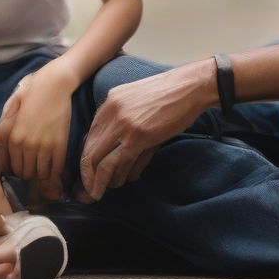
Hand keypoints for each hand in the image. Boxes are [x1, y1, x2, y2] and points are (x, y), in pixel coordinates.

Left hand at [0, 64, 76, 200]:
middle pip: (24, 172)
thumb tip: (3, 151)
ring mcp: (43, 147)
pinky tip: (53, 168)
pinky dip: (54, 173)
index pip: (8, 167)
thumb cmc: (30, 94)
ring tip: (42, 167)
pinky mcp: (59, 145)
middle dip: (26, 172)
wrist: (53, 85)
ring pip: (39, 173)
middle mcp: (25, 146)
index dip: (12, 171)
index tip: (17, 169)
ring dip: (40, 173)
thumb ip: (4, 130)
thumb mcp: (10, 111)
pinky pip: (55, 168)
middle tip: (31, 166)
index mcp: (11, 138)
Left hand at [79, 59, 216, 201]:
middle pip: (89, 151)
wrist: (191, 86)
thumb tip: (118, 155)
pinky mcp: (138, 136)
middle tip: (87, 192)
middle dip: (87, 176)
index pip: (89, 137)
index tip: (88, 175)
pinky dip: (113, 180)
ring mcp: (123, 124)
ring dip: (100, 182)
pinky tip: (117, 185)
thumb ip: (124, 123)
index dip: (87, 160)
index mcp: (110, 101)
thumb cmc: (170, 95)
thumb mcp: (139, 102)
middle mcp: (111, 111)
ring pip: (100, 162)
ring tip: (103, 192)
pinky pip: (118, 164)